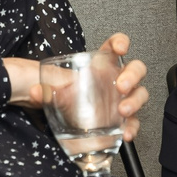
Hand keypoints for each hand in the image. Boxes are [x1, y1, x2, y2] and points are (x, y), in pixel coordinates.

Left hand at [10, 34, 148, 143]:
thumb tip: (36, 91)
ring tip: (123, 110)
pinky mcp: (121, 121)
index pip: (115, 47)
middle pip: (136, 69)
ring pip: (139, 95)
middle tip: (121, 86)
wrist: (64, 117)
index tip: (120, 48)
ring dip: (134, 101)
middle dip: (132, 75)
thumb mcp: (55, 89)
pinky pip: (133, 123)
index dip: (120, 43)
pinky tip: (125, 133)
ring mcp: (121, 100)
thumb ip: (46, 90)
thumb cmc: (66, 94)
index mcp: (102, 65)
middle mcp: (116, 80)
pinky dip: (132, 128)